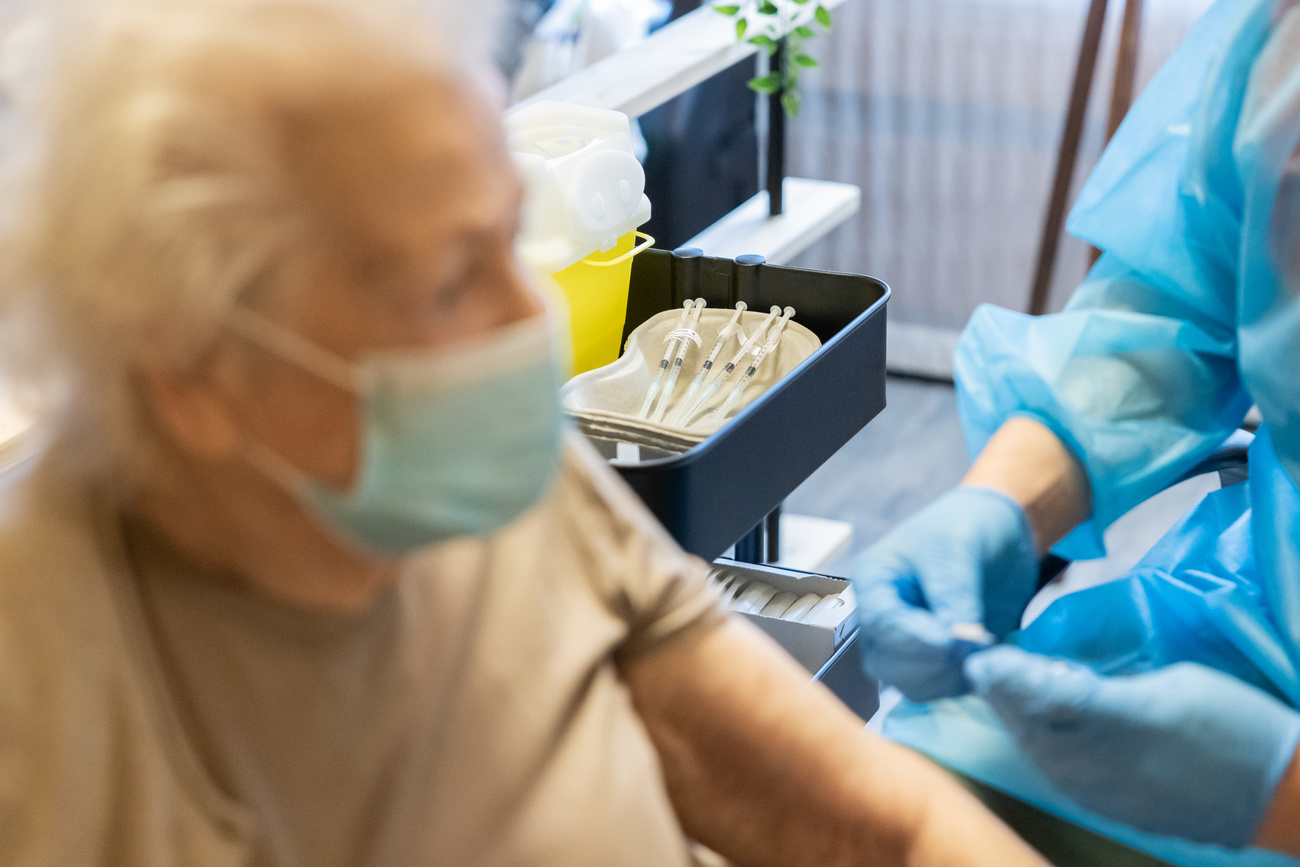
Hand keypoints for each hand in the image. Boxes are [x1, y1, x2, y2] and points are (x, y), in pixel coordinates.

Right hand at [851, 487, 1038, 700]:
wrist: (996, 532)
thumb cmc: (968, 527)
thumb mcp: (958, 549)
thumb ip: (955, 594)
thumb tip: (958, 640)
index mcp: (875, 580)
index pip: (880, 622)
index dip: (913, 639)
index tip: (953, 643)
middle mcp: (882, 616)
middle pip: (886, 661)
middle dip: (931, 664)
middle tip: (975, 648)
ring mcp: (906, 640)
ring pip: (907, 682)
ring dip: (946, 679)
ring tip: (983, 654)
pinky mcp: (934, 658)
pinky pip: (934, 687)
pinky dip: (959, 684)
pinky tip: (985, 662)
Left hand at [966, 645, 1299, 848]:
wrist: (1277, 793)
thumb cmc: (1230, 721)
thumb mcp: (1170, 682)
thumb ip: (1103, 681)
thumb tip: (1061, 674)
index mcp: (1110, 720)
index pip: (1038, 692)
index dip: (1003, 672)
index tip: (977, 652)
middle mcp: (1092, 763)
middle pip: (1024, 723)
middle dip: (1000, 693)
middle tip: (983, 664)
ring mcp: (1095, 793)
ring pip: (1034, 751)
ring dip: (1015, 719)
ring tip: (1003, 689)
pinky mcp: (1105, 809)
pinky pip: (1056, 772)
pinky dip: (1039, 745)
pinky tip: (1039, 725)